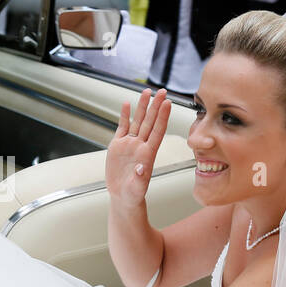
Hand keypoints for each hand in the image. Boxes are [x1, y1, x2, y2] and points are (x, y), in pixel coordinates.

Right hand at [107, 88, 171, 208]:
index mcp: (148, 154)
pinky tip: (127, 104)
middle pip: (150, 122)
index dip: (162, 117)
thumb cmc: (133, 194)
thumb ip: (140, 179)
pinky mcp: (118, 146)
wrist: (123, 196)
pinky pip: (122, 127)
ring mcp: (130, 144)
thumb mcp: (137, 189)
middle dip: (155, 106)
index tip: (167, 103)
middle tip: (161, 91)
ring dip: (142, 106)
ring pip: (137, 121)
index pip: (158, 131)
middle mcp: (141, 146)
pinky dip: (125, 116)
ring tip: (146, 92)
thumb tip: (141, 168)